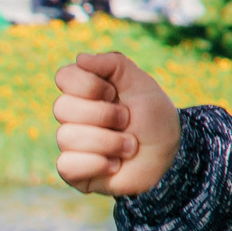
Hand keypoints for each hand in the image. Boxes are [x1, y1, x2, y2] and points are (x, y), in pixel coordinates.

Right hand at [53, 51, 180, 196]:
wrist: (170, 154)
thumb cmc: (153, 118)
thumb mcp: (141, 84)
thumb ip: (114, 64)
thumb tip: (80, 58)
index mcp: (85, 92)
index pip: (64, 77)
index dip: (93, 86)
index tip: (116, 93)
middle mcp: (73, 116)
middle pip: (62, 107)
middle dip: (105, 115)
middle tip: (127, 121)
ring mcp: (71, 144)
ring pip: (66, 137)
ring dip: (110, 142)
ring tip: (129, 146)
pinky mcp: (73, 171)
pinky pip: (66, 165)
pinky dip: (98, 164)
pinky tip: (114, 165)